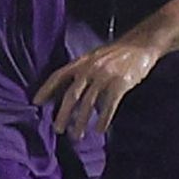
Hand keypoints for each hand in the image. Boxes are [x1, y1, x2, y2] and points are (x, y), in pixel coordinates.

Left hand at [35, 39, 163, 138]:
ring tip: (77, 135)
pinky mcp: (120, 83)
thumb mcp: (96, 57)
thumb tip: (72, 95)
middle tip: (58, 129)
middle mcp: (90, 69)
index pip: (59, 75)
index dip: (46, 89)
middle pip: (72, 94)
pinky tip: (100, 129)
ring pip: (88, 103)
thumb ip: (84, 72)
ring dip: (81, 121)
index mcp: (82, 61)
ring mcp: (105, 76)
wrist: (143, 43)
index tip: (36, 102)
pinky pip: (109, 105)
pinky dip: (103, 119)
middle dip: (63, 114)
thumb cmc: (119, 52)